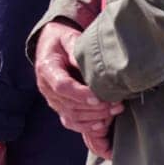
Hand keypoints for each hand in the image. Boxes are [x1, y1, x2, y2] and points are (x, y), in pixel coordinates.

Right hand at [34, 21, 123, 157]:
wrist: (50, 47)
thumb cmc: (62, 41)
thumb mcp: (69, 38)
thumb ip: (76, 49)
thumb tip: (90, 65)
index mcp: (47, 68)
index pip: (61, 86)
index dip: (80, 94)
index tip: (99, 97)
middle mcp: (46, 87)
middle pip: (69, 105)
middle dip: (95, 108)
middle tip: (117, 104)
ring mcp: (51, 99)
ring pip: (71, 116)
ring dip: (95, 117)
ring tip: (115, 109)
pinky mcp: (58, 106)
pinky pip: (70, 122)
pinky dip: (87, 126)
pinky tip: (102, 123)